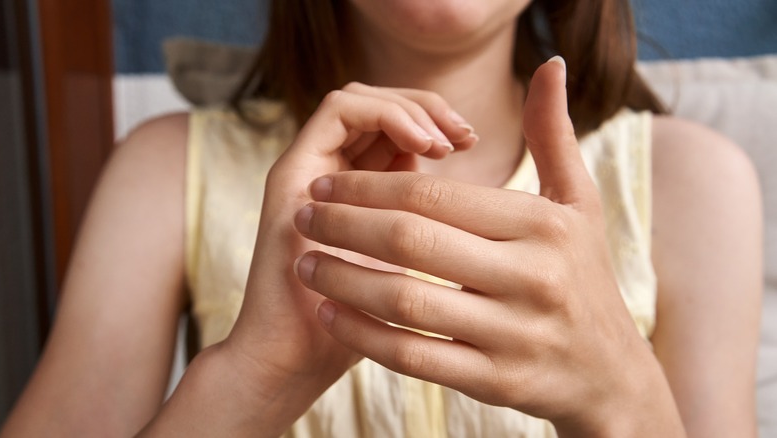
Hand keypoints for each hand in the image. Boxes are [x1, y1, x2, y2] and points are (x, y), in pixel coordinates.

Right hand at [219, 83, 477, 412]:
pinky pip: (338, 111)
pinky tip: (422, 146)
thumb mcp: (421, 267)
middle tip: (466, 136)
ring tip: (445, 142)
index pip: (399, 125)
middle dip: (430, 109)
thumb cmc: (370, 325)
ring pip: (361, 98)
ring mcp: (310, 169)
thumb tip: (492, 202)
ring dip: (410, 108)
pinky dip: (384, 115)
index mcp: (362, 190)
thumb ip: (440, 229)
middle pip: (380, 105)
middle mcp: (332, 172)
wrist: (300, 359)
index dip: (439, 121)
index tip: (474, 143)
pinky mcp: (291, 171)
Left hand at [292, 59, 683, 434]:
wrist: (609, 373)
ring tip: (304, 261)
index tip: (326, 184)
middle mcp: (531, 277)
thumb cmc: (584, 275)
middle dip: (344, 224)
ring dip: (341, 278)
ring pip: (404, 300)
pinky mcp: (495, 382)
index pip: (436, 195)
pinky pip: (412, 355)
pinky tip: (329, 314)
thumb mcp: (579, 202)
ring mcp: (513, 335)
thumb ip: (553, 135)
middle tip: (303, 215)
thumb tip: (548, 66)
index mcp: (542, 225)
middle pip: (413, 240)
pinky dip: (362, 334)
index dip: (370, 185)